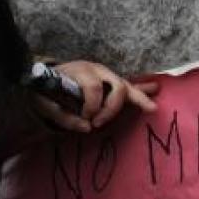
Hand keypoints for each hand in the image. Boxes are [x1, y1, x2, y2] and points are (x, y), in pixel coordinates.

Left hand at [35, 60, 158, 132]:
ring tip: (152, 108)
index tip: (85, 119)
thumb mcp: (45, 104)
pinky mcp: (109, 83)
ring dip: (140, 96)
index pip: (93, 86)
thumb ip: (63, 116)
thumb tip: (86, 127)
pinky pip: (128, 87)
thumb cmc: (45, 90)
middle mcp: (96, 70)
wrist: (43, 77)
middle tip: (98, 124)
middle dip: (111, 107)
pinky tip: (154, 95)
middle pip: (116, 85)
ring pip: (126, 85)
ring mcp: (105, 76)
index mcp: (80, 71)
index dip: (91, 106)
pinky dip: (140, 92)